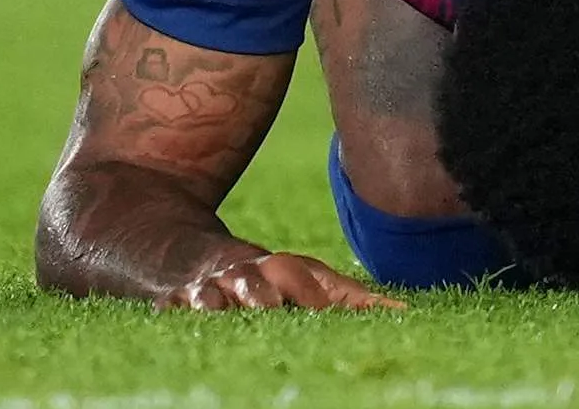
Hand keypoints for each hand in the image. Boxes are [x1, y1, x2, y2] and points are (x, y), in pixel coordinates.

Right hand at [155, 252, 407, 311]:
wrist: (205, 261)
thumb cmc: (275, 282)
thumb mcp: (315, 284)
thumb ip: (355, 300)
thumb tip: (405, 313)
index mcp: (281, 269)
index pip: (298, 278)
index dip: (308, 294)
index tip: (318, 310)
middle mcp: (244, 276)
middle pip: (253, 286)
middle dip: (261, 297)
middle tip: (269, 309)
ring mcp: (209, 290)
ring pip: (210, 297)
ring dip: (215, 304)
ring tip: (218, 312)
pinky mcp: (177, 304)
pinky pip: (173, 308)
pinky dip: (175, 313)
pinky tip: (176, 318)